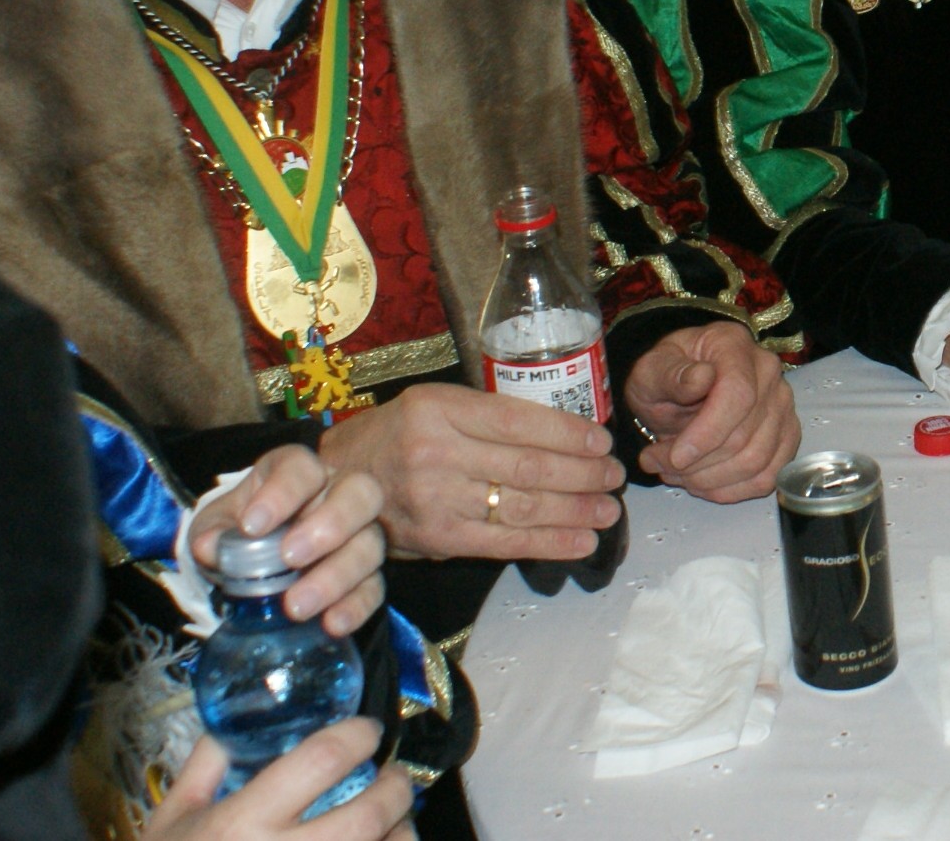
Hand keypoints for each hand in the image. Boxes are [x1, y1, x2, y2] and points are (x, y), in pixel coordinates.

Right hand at [143, 723, 413, 840]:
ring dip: (400, 834)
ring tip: (396, 822)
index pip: (320, 760)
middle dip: (395, 789)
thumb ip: (202, 767)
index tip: (368, 731)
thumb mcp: (170, 819)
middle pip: (367, 816)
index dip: (356, 737)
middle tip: (394, 777)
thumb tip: (232, 725)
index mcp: (241, 822)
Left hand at [189, 446, 388, 636]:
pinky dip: (356, 606)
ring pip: (370, 543)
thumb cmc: (240, 530)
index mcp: (298, 473)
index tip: (252, 525)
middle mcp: (338, 495)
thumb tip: (209, 547)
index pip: (302, 467)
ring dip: (337, 575)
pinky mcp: (366, 575)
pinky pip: (375, 587)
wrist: (253, 561)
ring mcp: (359, 534)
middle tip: (291, 556)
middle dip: (330, 524)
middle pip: (360, 492)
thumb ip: (211, 532)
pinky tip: (331, 624)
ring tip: (296, 605)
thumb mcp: (217, 526)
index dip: (282, 492)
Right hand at [314, 382, 621, 561]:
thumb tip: (562, 433)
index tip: (602, 441)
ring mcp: (436, 499)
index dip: (568, 433)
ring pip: (522, 506)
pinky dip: (549, 544)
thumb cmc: (394, 437)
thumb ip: (487, 417)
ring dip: (575, 511)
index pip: (518, 420)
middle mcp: (436, 452)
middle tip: (614, 477)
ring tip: (607, 510)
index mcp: (438, 408)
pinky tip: (580, 542)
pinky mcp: (438, 539)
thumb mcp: (433, 406)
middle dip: (582, 474)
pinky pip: (504, 543)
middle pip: (528, 466)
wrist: (334, 485)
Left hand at [624, 320, 800, 503]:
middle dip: (697, 464)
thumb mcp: (651, 370)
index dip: (707, 434)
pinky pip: (768, 476)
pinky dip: (731, 490)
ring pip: (757, 462)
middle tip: (657, 464)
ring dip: (710, 480)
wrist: (678, 390)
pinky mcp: (785, 437)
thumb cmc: (665, 378)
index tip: (674, 457)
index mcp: (734, 346)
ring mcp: (783, 406)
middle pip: (746, 436)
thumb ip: (670, 374)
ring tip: (675, 474)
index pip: (738, 395)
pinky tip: (701, 483)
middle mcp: (768, 373)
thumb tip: (700, 378)